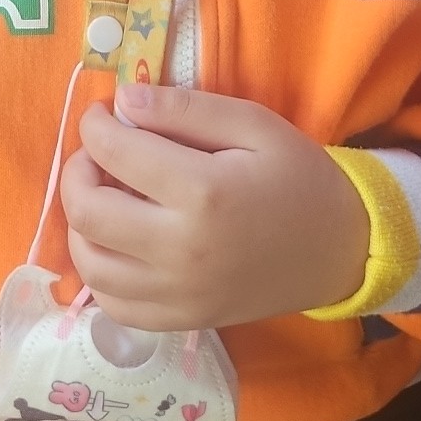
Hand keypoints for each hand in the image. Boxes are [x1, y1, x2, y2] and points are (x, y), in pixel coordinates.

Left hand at [60, 84, 369, 330]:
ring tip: (105, 195)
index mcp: (203, 194)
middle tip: (98, 153)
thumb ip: (185, 109)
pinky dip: (100, 271)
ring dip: (81, 222)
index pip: (115, 153)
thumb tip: (124, 99)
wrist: (341, 250)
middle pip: (88, 211)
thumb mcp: (253, 125)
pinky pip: (113, 304)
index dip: (96, 125)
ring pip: (89, 263)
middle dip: (78, 170)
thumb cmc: (299, 178)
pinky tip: (117, 242)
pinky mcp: (182, 321)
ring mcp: (179, 295)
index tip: (105, 113)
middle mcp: (182, 251)